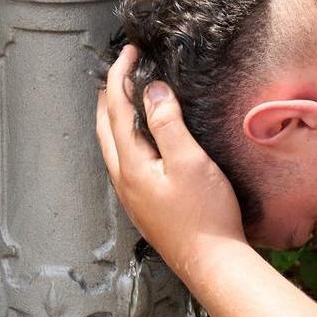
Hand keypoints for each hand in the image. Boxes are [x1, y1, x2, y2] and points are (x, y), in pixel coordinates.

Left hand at [96, 45, 245, 278]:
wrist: (212, 263)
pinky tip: (139, 143)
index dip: (120, 77)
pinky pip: (123, 162)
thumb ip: (168, 123)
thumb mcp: (190, 161)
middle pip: (105, 128)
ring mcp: (132, 196)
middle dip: (108, 96)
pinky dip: (124, 139)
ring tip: (123, 100)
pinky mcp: (144, 206)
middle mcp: (124, 180)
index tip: (129, 54)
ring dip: (113, 118)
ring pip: (111, 147)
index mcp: (131, 165)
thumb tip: (152, 91)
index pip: (117, 109)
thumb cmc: (206, 214)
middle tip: (119, 72)